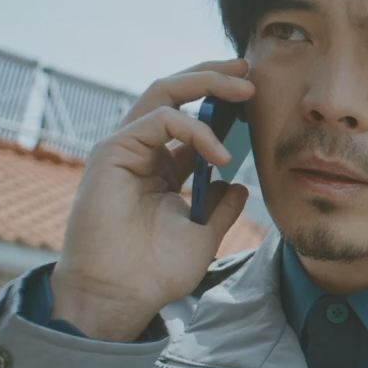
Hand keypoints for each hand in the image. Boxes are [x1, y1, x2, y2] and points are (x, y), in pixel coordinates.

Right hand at [48, 57, 256, 339]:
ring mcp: (124, 148)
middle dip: (213, 78)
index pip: (190, 120)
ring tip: (245, 90)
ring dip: (207, 85)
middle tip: (248, 71)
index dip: (221, 105)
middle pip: (174, 93)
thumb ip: (221, 207)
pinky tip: (221, 156)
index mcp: (159, 167)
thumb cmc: (153, 272)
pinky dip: (195, 130)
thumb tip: (241, 186)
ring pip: (164, 92)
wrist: (119, 296)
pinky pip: (159, 121)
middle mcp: (140, 151)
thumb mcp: (203, 234)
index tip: (254, 99)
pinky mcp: (112, 152)